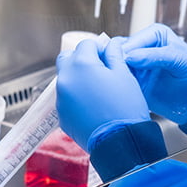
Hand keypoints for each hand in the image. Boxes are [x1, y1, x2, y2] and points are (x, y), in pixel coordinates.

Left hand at [56, 37, 150, 151]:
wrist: (120, 142)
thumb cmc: (126, 107)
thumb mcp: (124, 75)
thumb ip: (114, 55)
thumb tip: (111, 44)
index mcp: (81, 64)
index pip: (86, 44)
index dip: (99, 48)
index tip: (108, 56)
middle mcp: (66, 79)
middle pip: (68, 58)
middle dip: (82, 59)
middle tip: (100, 70)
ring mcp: (61, 98)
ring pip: (66, 80)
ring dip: (79, 79)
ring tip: (99, 92)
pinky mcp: (61, 116)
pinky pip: (67, 99)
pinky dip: (77, 98)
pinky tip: (94, 107)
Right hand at [121, 23, 186, 124]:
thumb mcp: (180, 61)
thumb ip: (156, 56)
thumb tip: (129, 57)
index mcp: (155, 34)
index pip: (133, 40)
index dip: (126, 52)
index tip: (123, 64)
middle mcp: (143, 47)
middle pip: (119, 52)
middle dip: (117, 63)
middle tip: (116, 75)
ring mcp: (138, 65)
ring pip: (116, 66)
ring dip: (116, 74)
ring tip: (119, 85)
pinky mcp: (134, 81)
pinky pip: (119, 81)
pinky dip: (118, 86)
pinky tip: (121, 92)